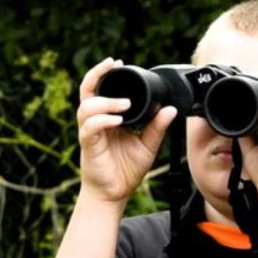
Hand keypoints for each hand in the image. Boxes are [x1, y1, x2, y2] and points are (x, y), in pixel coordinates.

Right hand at [75, 58, 176, 205]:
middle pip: (86, 91)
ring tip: (124, 104)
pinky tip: (117, 121)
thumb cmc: (126, 170)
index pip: (100, 90)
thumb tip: (171, 109)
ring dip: (106, 101)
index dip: (105, 74)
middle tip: (112, 64)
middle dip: (96, 74)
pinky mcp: (88, 145)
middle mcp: (95, 122)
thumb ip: (157, 127)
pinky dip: (103, 120)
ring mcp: (90, 133)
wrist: (114, 194)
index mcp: (107, 119)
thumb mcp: (148, 145)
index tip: (118, 63)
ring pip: (86, 107)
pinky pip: (90, 127)